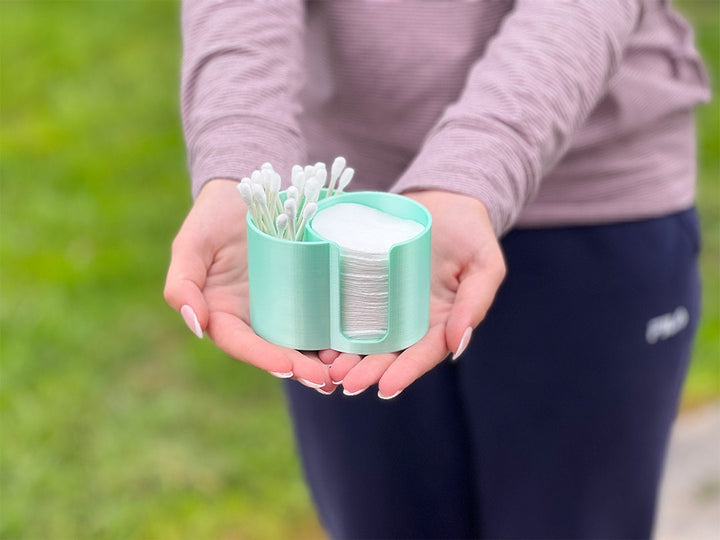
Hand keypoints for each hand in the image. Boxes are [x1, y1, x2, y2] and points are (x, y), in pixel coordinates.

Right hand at [164, 179, 333, 390]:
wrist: (250, 189)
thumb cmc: (214, 216)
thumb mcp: (191, 243)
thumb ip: (183, 284)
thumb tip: (196, 324)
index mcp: (224, 314)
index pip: (242, 344)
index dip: (263, 357)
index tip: (287, 366)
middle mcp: (255, 318)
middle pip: (277, 351)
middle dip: (300, 368)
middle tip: (325, 379)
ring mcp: (284, 308)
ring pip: (303, 342)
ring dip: (322, 360)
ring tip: (345, 367)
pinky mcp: (308, 294)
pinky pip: (322, 318)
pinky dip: (336, 335)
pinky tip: (354, 343)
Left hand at [325, 190, 505, 398]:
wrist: (442, 200)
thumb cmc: (470, 231)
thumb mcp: (484, 263)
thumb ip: (475, 303)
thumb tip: (458, 345)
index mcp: (442, 322)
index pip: (424, 354)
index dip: (406, 372)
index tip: (386, 388)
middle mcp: (411, 320)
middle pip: (390, 353)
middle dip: (369, 370)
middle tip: (347, 383)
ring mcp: (387, 305)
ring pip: (366, 339)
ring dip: (348, 358)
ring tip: (329, 370)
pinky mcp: (365, 286)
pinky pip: (349, 310)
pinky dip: (335, 328)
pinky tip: (320, 341)